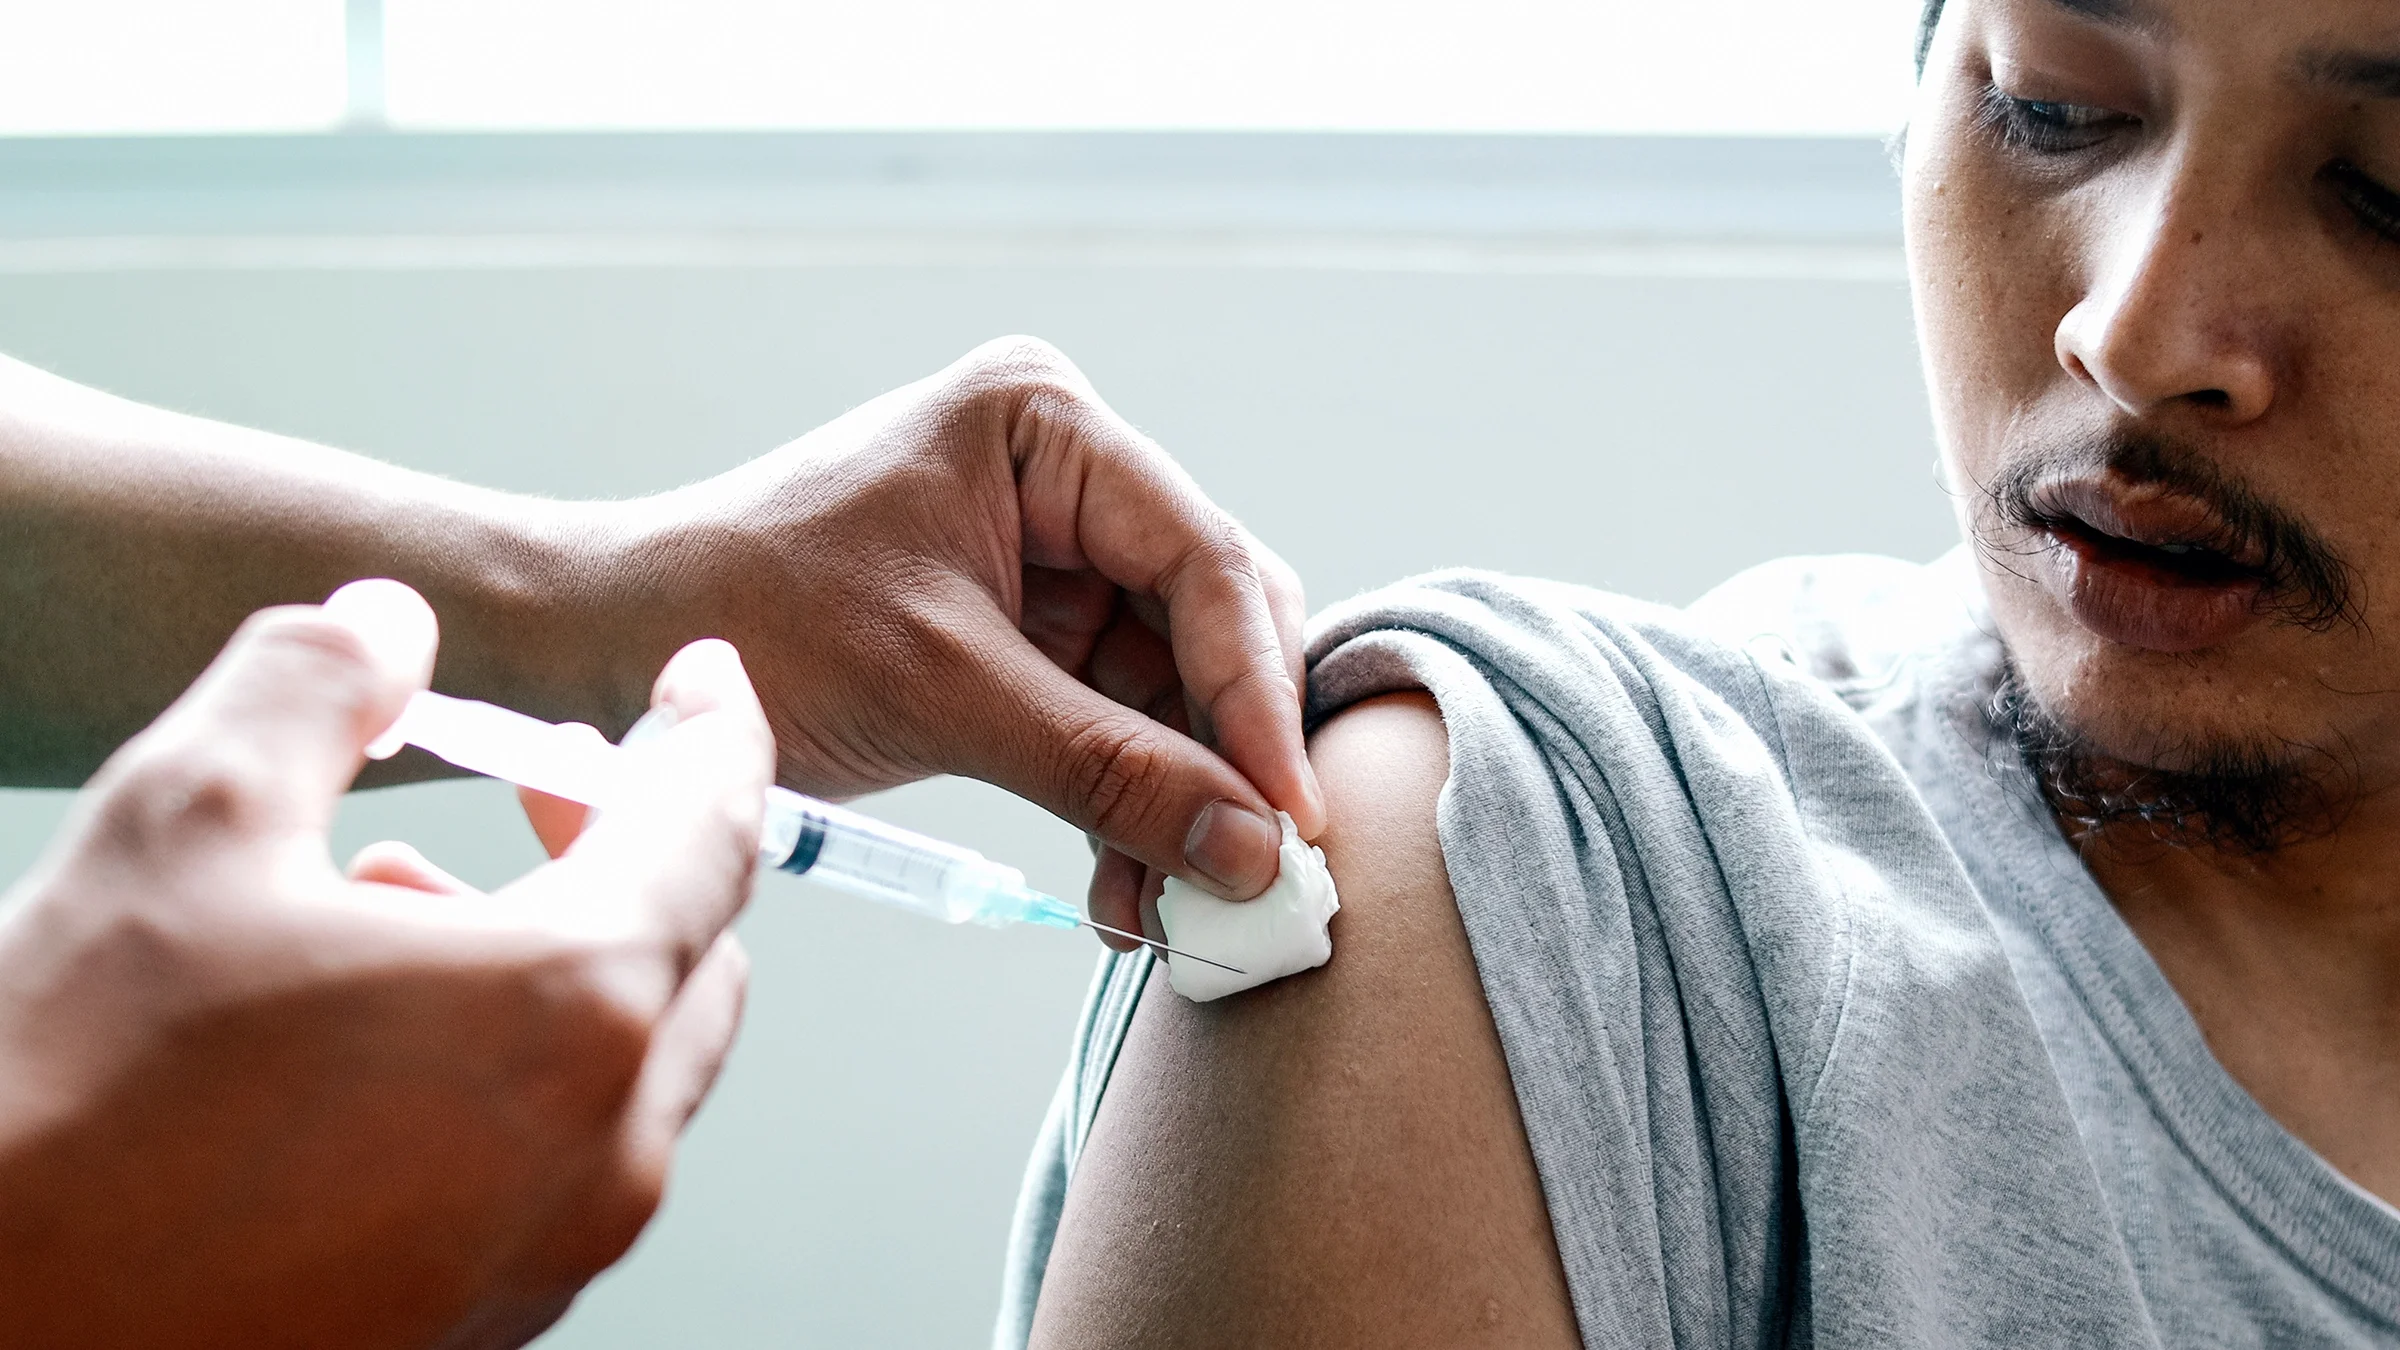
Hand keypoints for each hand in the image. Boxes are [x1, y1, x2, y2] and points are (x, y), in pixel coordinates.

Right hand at [0, 581, 772, 1348]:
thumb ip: (312, 689)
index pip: (713, 832)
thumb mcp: (183, 825)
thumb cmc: (71, 1105)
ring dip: (555, 963)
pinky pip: (558, 1167)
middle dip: (628, 852)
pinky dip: (514, 1076)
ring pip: (627, 1068)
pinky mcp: (484, 1319)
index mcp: (571, 1012)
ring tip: (398, 902)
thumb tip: (387, 624)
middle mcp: (601, 1151)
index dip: (713, 734)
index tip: (700, 683)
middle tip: (536, 789)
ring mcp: (549, 1253)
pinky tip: (370, 1042)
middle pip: (691, 954)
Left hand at [605, 337, 1324, 941]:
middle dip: (1222, 752)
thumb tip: (1251, 852)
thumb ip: (1107, 770)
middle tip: (1252, 870)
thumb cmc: (748, 619)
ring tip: (1172, 905)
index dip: (1254, 695)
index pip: (1200, 560)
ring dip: (1177, 798)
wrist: (618, 649)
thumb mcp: (942, 693)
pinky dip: (1127, 800)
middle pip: (1205, 622)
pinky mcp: (1028, 628)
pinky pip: (1115, 718)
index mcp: (1047, 424)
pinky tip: (1130, 882)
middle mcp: (1067, 473)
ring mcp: (1051, 552)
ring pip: (1171, 686)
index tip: (1289, 814)